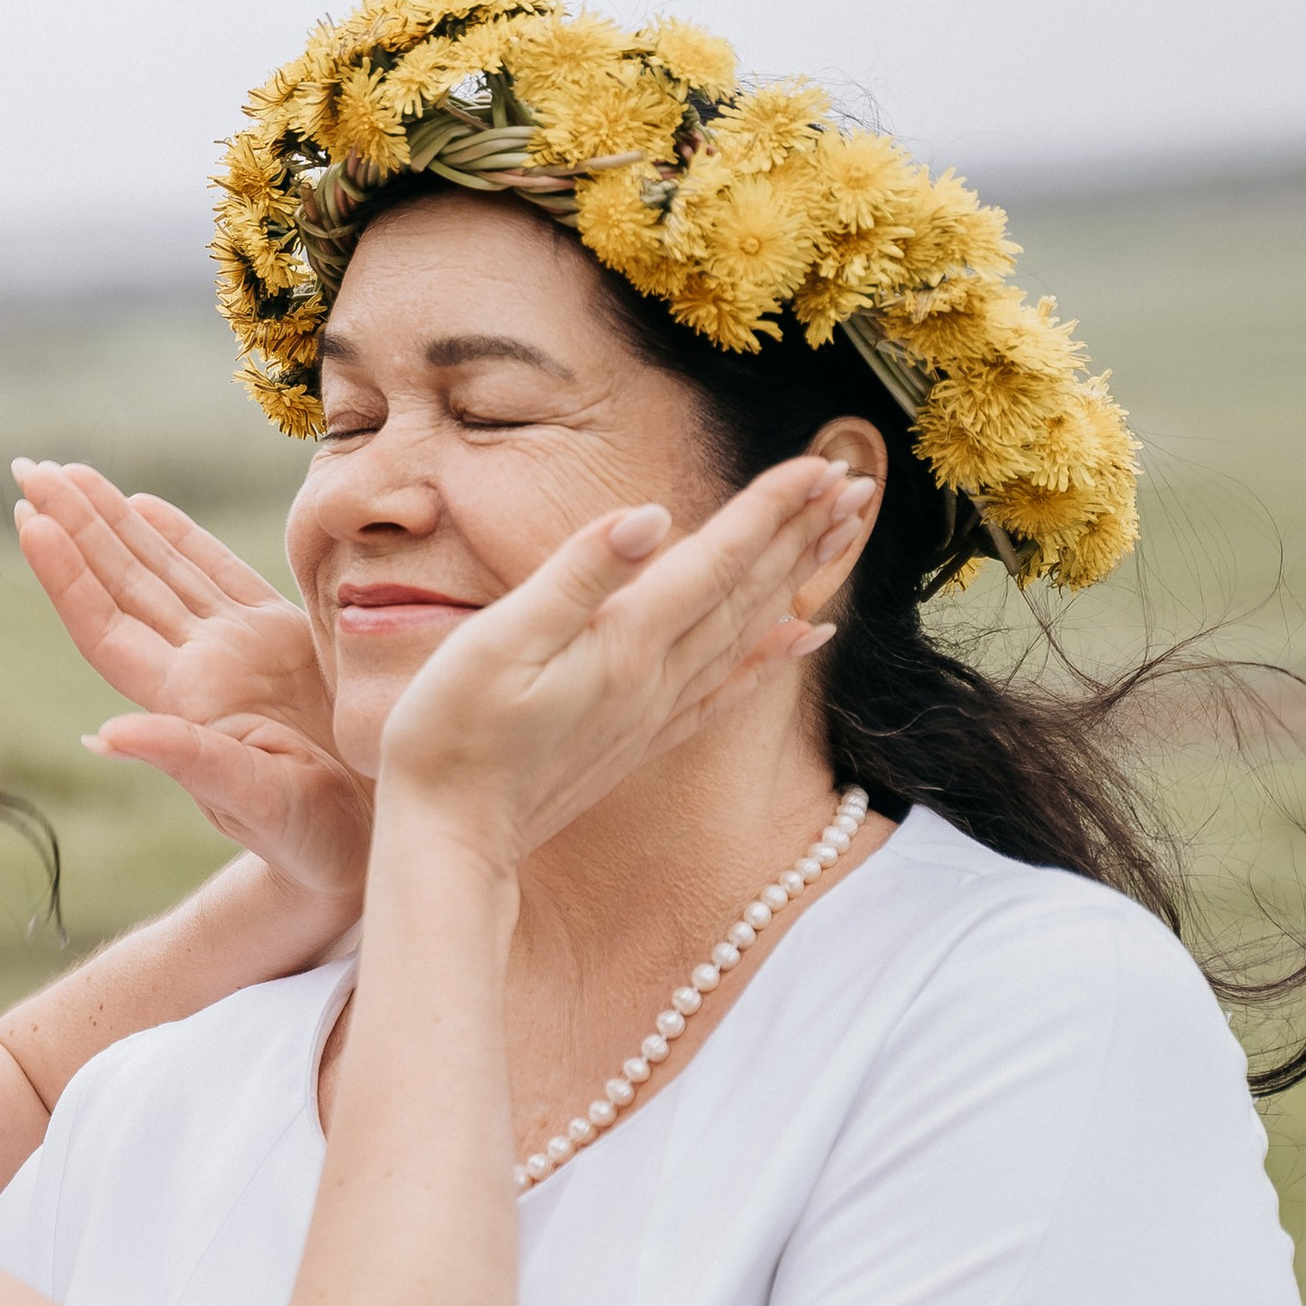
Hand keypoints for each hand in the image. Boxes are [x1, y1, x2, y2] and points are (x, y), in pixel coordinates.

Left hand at [14, 461, 372, 904]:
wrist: (369, 843)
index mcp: (185, 701)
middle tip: (29, 468)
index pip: (106, 627)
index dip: (66, 575)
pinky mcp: (281, 641)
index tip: (32, 519)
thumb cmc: (313, 839)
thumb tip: (104, 737)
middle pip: (121, 585)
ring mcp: (236, 653)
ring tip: (67, 473)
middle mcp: (199, 670)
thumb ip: (187, 760)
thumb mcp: (255, 801)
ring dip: (113, 521)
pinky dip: (180, 536)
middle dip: (75, 525)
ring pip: (159, 571)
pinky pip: (219, 575)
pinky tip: (144, 505)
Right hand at [377, 460, 864, 862]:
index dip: (770, 508)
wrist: (449, 841)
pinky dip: (769, 659)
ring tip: (839, 539)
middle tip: (857, 485)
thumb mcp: (496, 641)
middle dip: (801, 533)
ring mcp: (652, 713)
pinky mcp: (639, 741)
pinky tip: (800, 640)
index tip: (823, 464)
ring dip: (795, 581)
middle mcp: (654, 678)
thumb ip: (578, 576)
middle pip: (746, 592)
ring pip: (745, 634)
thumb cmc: (450, 739)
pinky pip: (726, 690)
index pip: (715, 560)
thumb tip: (651, 516)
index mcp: (623, 643)